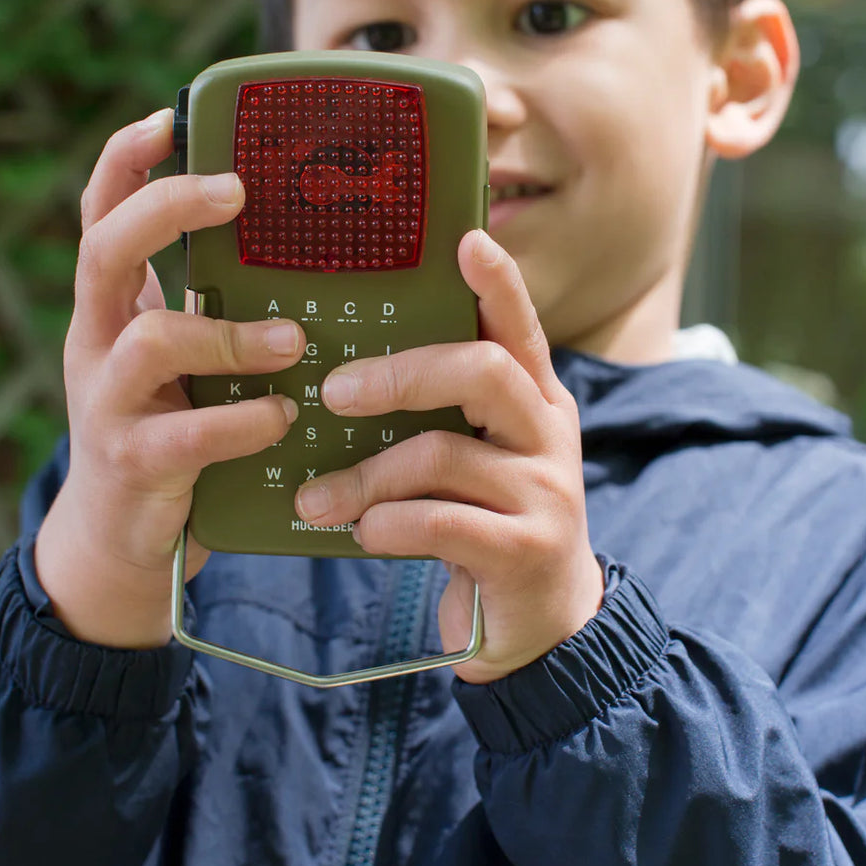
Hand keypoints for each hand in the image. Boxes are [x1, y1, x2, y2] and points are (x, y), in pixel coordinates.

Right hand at [35, 109, 303, 647]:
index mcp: (113, 307)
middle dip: (167, 210)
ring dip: (229, 333)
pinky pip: (186, 433)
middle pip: (105, 249)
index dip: (127, 160)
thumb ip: (219, 308)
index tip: (174, 115)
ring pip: (151, 340)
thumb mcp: (184, 360)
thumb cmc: (171, 432)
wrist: (118, 540)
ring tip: (292, 342)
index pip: (102, 213)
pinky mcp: (133, 463)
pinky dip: (242, 420)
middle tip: (237, 192)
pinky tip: (282, 418)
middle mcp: (96, 342)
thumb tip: (306, 253)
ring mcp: (106, 403)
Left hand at [292, 230, 603, 682]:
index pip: (519, 327)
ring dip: (365, 477)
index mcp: (535, 400)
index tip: (464, 239)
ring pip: (443, 454)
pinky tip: (362, 534)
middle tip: (335, 392)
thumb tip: (345, 371)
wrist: (538, 625)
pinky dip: (386, 526)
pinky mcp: (525, 550)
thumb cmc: (486, 524)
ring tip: (316, 499)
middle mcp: (548, 435)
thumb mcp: (478, 457)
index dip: (497, 283)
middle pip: (483, 371)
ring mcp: (545, 492)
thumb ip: (442, 413)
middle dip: (401, 374)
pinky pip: (439, 522)